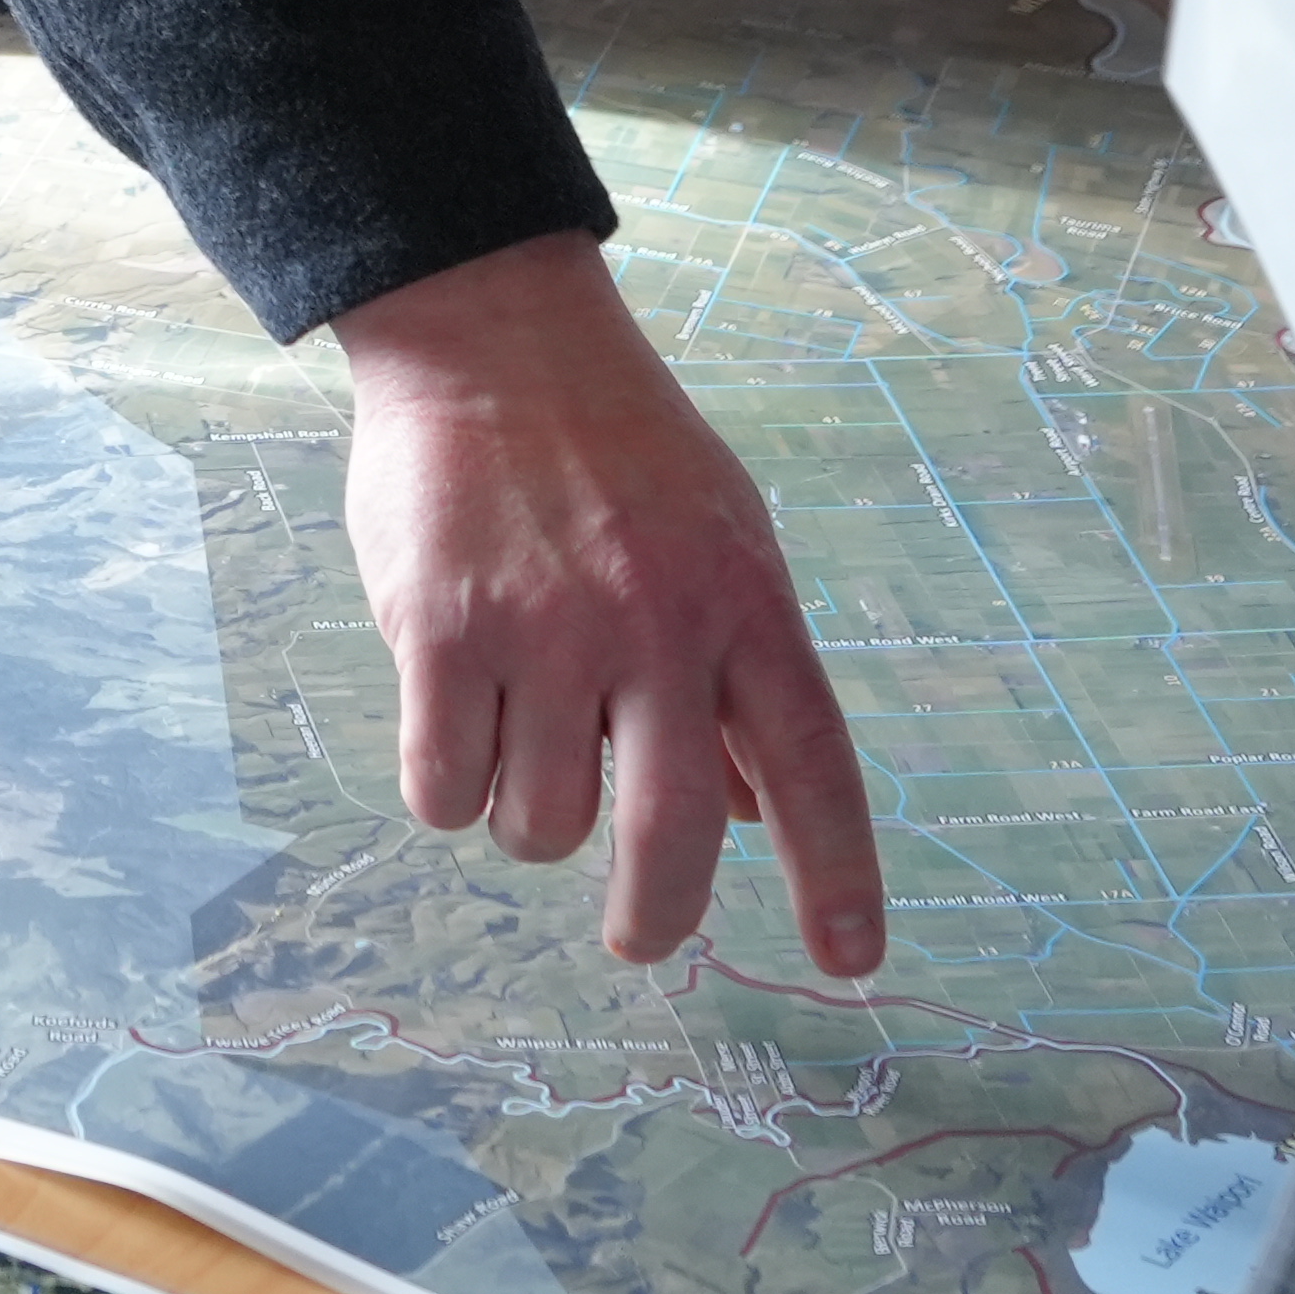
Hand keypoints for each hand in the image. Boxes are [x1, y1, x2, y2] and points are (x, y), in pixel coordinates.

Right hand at [336, 233, 887, 969]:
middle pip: (673, 838)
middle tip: (635, 934)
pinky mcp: (442, 632)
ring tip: (519, 729)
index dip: (837, 876)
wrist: (489, 331)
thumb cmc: (613, 445)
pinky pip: (445, 788)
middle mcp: (657, 624)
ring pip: (542, 824)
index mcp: (744, 600)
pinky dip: (448, 783)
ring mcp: (546, 631)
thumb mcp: (721, 536)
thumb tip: (753, 816)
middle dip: (653, 916)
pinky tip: (454, 720)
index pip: (813, 765)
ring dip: (525, 810)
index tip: (852, 962)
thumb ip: (738, 675)